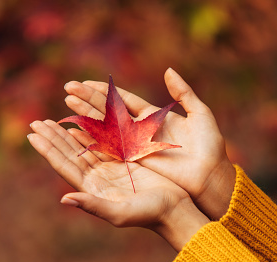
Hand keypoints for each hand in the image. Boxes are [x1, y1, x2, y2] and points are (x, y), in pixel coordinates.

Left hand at [28, 119, 208, 250]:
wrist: (173, 210)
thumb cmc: (148, 214)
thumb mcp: (120, 213)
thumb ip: (93, 205)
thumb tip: (63, 198)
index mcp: (92, 189)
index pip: (65, 165)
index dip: (48, 150)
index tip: (32, 134)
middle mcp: (97, 178)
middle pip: (69, 154)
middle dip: (52, 137)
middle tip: (35, 122)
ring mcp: (110, 169)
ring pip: (83, 147)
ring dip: (66, 133)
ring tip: (50, 121)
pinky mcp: (124, 162)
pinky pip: (102, 143)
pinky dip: (90, 132)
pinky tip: (79, 124)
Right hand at [63, 68, 235, 219]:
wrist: (210, 175)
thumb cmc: (209, 146)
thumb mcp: (200, 113)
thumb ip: (183, 92)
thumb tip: (168, 70)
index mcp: (153, 117)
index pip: (123, 100)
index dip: (104, 90)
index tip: (85, 82)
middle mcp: (140, 131)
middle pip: (108, 111)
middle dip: (88, 99)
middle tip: (67, 88)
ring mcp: (134, 146)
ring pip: (104, 127)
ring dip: (85, 115)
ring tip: (67, 102)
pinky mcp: (134, 161)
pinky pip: (108, 148)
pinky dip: (91, 138)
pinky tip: (75, 129)